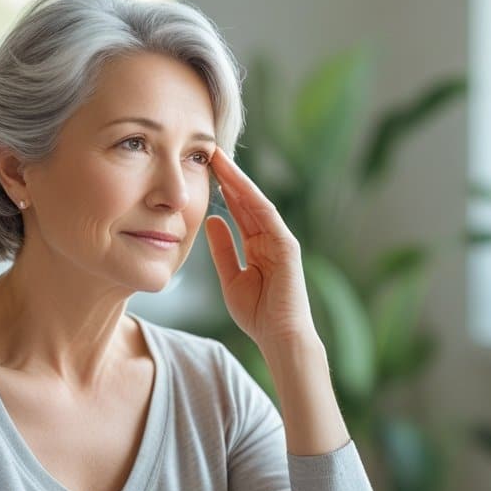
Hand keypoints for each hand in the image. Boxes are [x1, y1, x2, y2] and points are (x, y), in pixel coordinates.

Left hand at [204, 148, 317, 349]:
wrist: (280, 337)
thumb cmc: (258, 315)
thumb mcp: (231, 279)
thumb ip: (223, 250)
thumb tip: (212, 221)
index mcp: (258, 247)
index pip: (239, 212)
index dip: (222, 191)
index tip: (204, 171)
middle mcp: (270, 239)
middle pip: (247, 201)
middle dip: (228, 177)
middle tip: (209, 153)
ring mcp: (281, 241)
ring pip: (256, 203)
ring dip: (238, 180)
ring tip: (219, 159)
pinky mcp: (287, 246)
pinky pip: (267, 216)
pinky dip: (252, 198)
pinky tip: (236, 182)